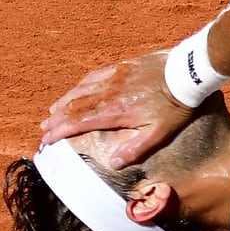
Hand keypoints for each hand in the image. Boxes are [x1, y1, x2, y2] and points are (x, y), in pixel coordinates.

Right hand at [39, 52, 193, 167]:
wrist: (185, 75)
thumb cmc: (175, 106)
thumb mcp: (159, 133)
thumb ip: (135, 148)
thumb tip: (113, 163)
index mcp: (115, 112)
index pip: (79, 123)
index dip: (60, 131)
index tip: (48, 139)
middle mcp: (109, 94)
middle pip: (74, 107)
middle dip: (57, 118)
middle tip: (44, 127)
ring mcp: (114, 78)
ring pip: (80, 90)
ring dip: (64, 102)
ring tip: (53, 111)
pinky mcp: (121, 67)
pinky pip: (93, 76)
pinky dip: (79, 86)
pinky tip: (76, 90)